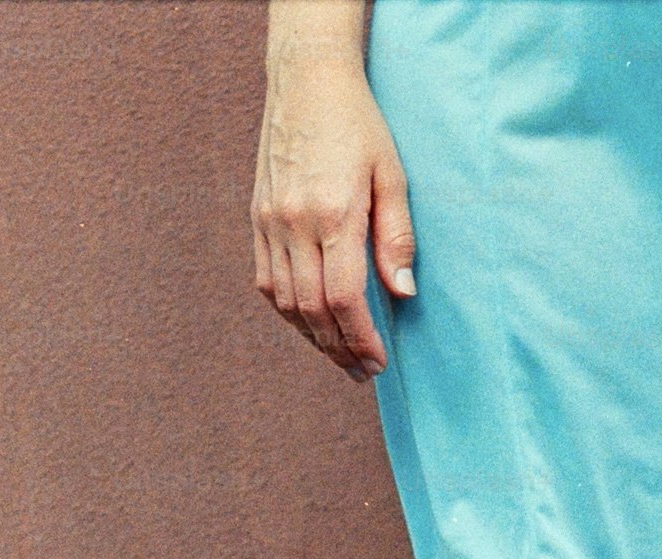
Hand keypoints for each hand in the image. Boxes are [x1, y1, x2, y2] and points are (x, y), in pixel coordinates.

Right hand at [252, 41, 414, 379]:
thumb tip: (403, 293)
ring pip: (286, 302)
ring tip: (340, 356)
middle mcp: (293, 223)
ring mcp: (270, 222)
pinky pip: (267, 281)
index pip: (344, 297)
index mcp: (333, 213)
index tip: (378, 362)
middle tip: (362, 372)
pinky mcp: (258, 218)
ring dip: (313, 337)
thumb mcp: (392, 175)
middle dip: (339, 349)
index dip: (362, 338)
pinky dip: (289, 311)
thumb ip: (397, 237)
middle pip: (313, 309)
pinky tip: (311, 322)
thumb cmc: (359, 125)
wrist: (306, 82)